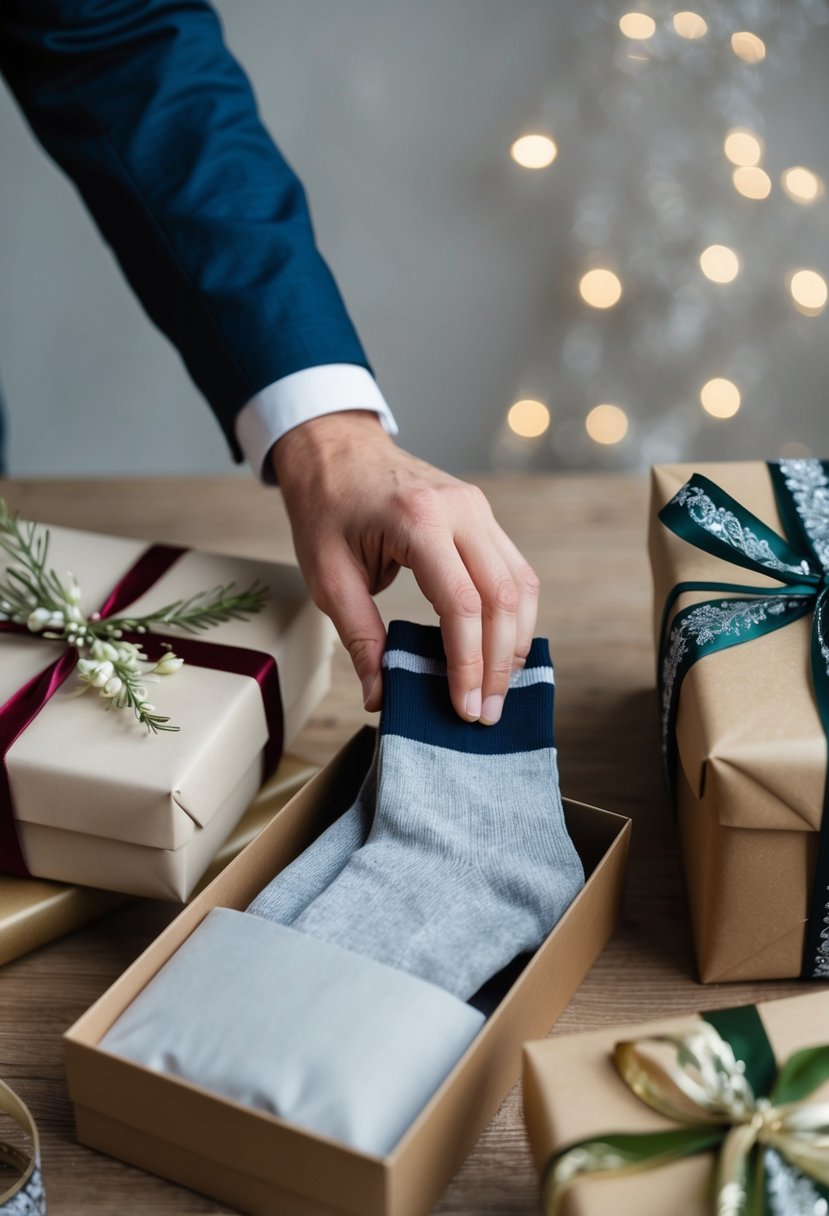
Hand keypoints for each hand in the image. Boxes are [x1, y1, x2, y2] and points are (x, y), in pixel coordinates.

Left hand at [271, 411, 539, 723]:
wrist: (336, 447)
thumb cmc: (327, 507)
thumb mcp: (328, 577)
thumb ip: (359, 637)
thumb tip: (381, 697)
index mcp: (418, 520)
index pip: (461, 604)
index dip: (467, 664)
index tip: (464, 708)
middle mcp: (461, 510)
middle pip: (503, 599)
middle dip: (498, 665)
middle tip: (485, 714)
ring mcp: (479, 508)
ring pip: (521, 585)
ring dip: (515, 643)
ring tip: (496, 690)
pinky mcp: (484, 514)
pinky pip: (515, 570)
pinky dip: (514, 615)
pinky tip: (500, 650)